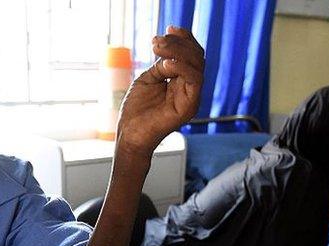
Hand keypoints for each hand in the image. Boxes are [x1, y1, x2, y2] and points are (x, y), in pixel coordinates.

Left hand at [116, 26, 203, 155]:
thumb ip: (162, 65)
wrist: (130, 134)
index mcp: (182, 81)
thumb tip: (170, 53)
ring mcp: (191, 97)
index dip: (183, 38)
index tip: (168, 29)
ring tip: (157, 48)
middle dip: (178, 43)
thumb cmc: (137, 110)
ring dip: (177, 51)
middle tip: (156, 41)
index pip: (191, 55)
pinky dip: (182, 67)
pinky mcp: (189, 107)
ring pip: (197, 65)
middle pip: (196, 56)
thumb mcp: (148, 79)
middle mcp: (190, 88)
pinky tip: (166, 64)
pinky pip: (194, 80)